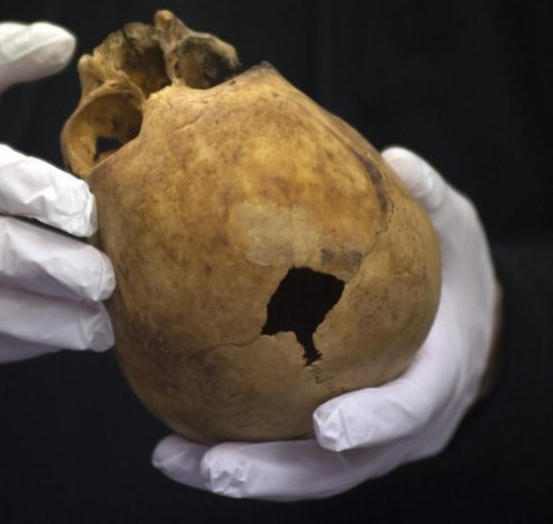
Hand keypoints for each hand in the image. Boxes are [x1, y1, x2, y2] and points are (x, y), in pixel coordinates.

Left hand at [152, 147, 499, 499]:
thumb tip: (395, 159)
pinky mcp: (331, 441)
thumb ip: (431, 202)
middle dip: (277, 473)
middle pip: (338, 469)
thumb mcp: (457, 233)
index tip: (327, 426)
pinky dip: (233, 450)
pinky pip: (282, 452)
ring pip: (302, 475)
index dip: (372, 422)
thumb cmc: (456, 279)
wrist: (462, 330)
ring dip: (239, 475)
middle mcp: (399, 428)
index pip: (408, 409)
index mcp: (435, 379)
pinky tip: (177, 439)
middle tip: (217, 467)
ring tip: (171, 460)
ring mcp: (364, 443)